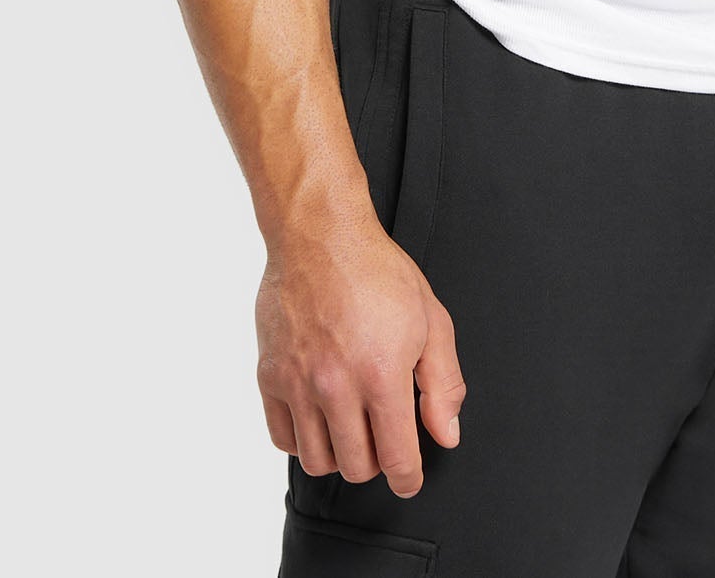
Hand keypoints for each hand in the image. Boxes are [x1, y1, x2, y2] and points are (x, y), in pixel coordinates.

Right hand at [256, 208, 465, 497]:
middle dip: (376, 462)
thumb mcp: (432, 319)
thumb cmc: (379, 272)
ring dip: (339, 454)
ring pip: (317, 461)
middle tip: (383, 438)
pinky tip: (320, 416)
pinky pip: (282, 438)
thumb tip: (446, 435)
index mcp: (382, 374)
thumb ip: (444, 384)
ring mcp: (298, 383)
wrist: (320, 236)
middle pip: (356, 467)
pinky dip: (302, 439)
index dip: (407, 478)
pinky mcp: (269, 376)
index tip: (409, 479)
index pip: (396, 459)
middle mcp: (336, 386)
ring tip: (351, 427)